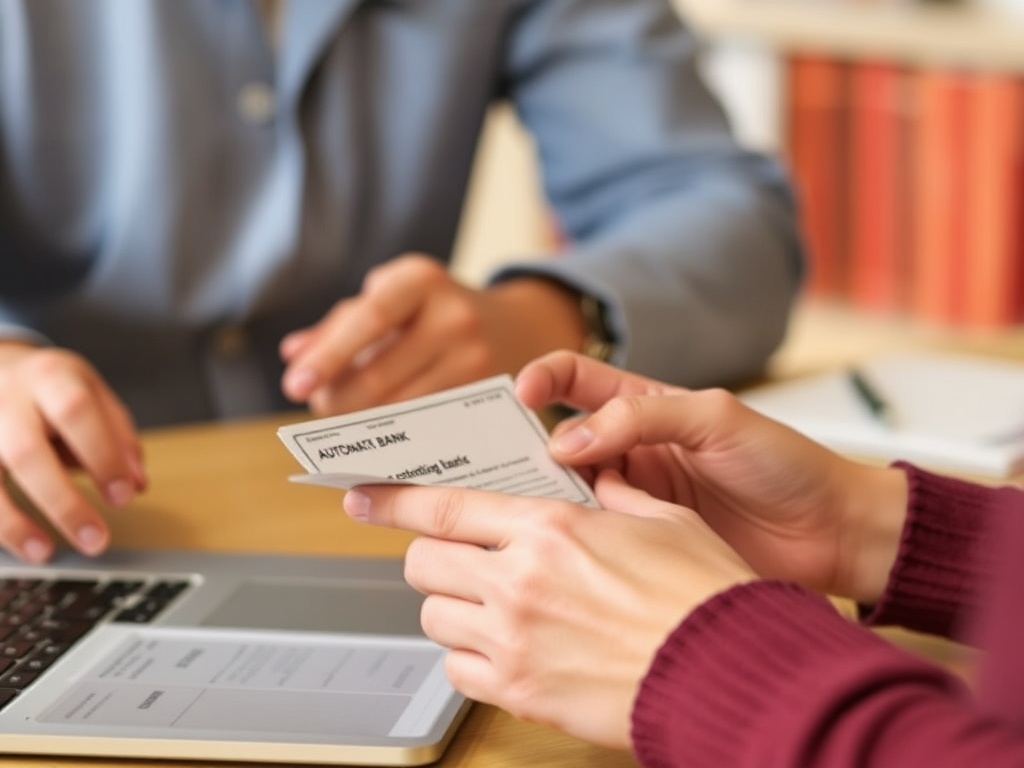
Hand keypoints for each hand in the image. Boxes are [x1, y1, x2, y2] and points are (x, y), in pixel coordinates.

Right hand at [0, 343, 145, 561]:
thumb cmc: (52, 387)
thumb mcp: (91, 393)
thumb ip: (118, 435)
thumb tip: (137, 484)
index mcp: (50, 376)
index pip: (76, 413)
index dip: (101, 456)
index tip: (122, 497)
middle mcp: (5, 398)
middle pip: (25, 451)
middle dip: (62, 501)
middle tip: (95, 539)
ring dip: (12, 522)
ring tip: (44, 553)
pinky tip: (18, 544)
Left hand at [279, 253, 586, 414]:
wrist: (518, 325)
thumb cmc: (435, 310)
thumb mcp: (393, 298)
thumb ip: (341, 323)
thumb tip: (294, 353)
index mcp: (420, 279)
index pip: (368, 318)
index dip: (329, 355)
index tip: (295, 386)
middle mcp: (453, 315)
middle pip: (380, 375)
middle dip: (338, 399)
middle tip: (319, 406)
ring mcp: (475, 358)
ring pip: (401, 408)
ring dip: (363, 420)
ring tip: (346, 416)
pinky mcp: (487, 395)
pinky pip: (427, 424)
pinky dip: (396, 431)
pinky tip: (381, 431)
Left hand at [342, 470, 754, 747]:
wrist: (732, 675)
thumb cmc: (707, 596)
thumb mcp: (665, 521)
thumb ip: (614, 494)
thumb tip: (593, 478)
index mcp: (551, 528)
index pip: (444, 506)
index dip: (393, 499)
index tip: (363, 495)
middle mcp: (519, 582)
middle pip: (423, 561)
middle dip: (433, 554)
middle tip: (460, 556)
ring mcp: (514, 642)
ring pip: (434, 615)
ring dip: (453, 603)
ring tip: (492, 602)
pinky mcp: (521, 693)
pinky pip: (456, 669)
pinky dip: (468, 655)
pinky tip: (505, 647)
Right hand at [516, 351, 907, 604]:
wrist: (829, 533)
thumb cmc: (786, 464)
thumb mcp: (715, 418)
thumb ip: (642, 417)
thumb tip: (571, 439)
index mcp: (645, 405)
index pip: (576, 380)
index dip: (544, 378)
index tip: (522, 393)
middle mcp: (631, 448)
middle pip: (559, 437)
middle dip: (527, 441)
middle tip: (502, 457)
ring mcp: (634, 496)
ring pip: (569, 487)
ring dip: (548, 490)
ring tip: (529, 499)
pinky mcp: (641, 541)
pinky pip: (594, 531)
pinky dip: (573, 532)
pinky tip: (564, 537)